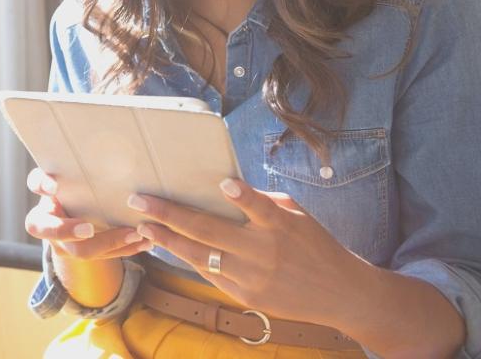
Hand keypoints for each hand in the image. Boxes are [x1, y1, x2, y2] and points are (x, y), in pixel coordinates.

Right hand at [24, 167, 152, 260]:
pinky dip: (125, 249)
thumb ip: (82, 161)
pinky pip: (103, 257)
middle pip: (49, 230)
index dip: (42, 186)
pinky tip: (144, 243)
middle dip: (68, 231)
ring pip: (80, 250)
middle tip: (88, 229)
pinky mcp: (83, 252)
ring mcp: (63, 241)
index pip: (36, 185)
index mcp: (45, 189)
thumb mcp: (77, 171)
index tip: (54, 187)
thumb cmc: (81, 182)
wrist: (79, 210)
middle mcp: (47, 220)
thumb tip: (107, 130)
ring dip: (109, 243)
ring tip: (136, 234)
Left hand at [125, 177, 371, 326]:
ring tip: (144, 227)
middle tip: (140, 201)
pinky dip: (188, 258)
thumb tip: (229, 188)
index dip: (243, 196)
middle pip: (210, 231)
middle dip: (169, 214)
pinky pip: (210, 274)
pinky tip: (168, 246)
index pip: (261, 208)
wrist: (340, 294)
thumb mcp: (298, 216)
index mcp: (281, 226)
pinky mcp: (246, 296)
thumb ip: (265, 203)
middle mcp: (264, 252)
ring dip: (167, 240)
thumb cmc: (316, 245)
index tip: (224, 184)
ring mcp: (252, 277)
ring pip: (200, 256)